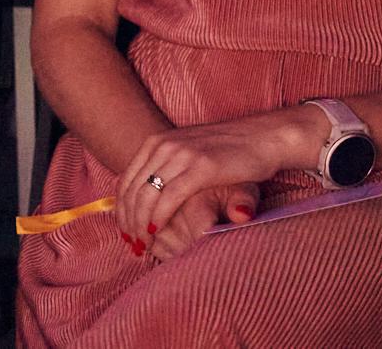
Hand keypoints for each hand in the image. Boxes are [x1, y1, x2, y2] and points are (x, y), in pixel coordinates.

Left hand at [113, 110, 320, 251]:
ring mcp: (182, 155)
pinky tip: (158, 231)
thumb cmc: (225, 152)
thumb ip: (166, 172)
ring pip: (148, 195)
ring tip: (144, 243)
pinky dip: (160, 217)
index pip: (127, 181)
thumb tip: (144, 200)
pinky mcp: (201, 167)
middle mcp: (164, 146)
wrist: (260, 137)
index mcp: (156, 143)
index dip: (121, 210)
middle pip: (133, 191)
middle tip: (133, 244)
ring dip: (141, 224)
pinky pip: (170, 197)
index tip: (125, 232)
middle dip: (129, 222)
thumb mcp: (188, 155)